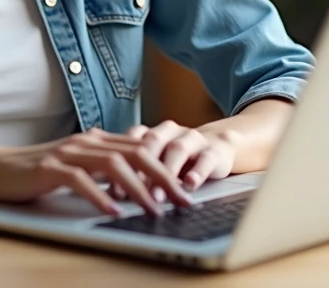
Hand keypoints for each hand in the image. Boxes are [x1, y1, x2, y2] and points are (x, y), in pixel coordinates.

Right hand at [0, 127, 194, 216]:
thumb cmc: (38, 171)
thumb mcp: (77, 166)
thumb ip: (103, 169)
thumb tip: (138, 186)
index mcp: (97, 140)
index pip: (141, 149)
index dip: (167, 167)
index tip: (186, 189)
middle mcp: (86, 141)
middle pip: (135, 153)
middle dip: (164, 177)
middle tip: (183, 201)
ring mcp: (68, 152)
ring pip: (113, 164)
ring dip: (138, 188)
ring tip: (155, 209)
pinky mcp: (49, 168)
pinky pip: (80, 180)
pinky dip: (100, 195)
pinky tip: (113, 210)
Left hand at [108, 120, 235, 200]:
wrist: (219, 147)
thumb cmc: (178, 161)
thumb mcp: (155, 164)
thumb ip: (135, 174)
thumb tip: (109, 196)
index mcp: (151, 133)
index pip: (131, 143)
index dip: (119, 164)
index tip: (110, 189)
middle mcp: (170, 132)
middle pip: (152, 143)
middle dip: (139, 169)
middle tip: (130, 194)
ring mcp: (192, 139)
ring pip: (177, 150)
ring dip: (166, 173)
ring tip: (158, 195)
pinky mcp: (214, 150)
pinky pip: (206, 159)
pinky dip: (198, 172)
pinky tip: (190, 185)